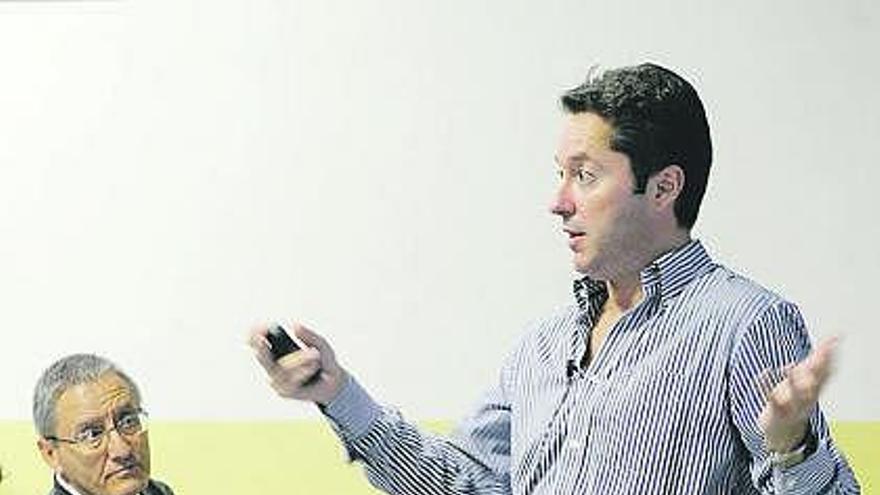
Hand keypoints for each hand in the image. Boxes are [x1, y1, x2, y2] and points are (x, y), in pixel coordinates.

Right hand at [248, 322, 347, 405]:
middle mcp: (273, 366)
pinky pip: (290, 380)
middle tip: (262, 340)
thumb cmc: (324, 362)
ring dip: (298, 359)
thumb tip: (295, 326)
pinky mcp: (283, 391)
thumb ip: (310, 336)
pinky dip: (303, 372)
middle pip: (261, 357)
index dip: (254, 335)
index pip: (259, 343)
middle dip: (261, 348)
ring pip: (280, 368)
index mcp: (277, 352)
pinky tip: (313, 367)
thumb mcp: (321, 344)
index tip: (257, 327)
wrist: (334, 383)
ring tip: (315, 354)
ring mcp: (277, 379)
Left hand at [758, 336, 836, 452]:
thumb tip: (831, 339)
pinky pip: (771, 399)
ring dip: (793, 381)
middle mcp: (807, 398)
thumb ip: (818, 361)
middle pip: (815, 385)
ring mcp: (792, 406)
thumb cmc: (796, 401)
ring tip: (790, 367)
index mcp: (816, 390)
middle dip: (817, 371)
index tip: (833, 339)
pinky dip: (766, 385)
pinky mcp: (776, 412)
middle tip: (819, 356)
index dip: (830, 357)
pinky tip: (764, 372)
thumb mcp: (809, 381)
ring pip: (795, 395)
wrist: (785, 434)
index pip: (827, 373)